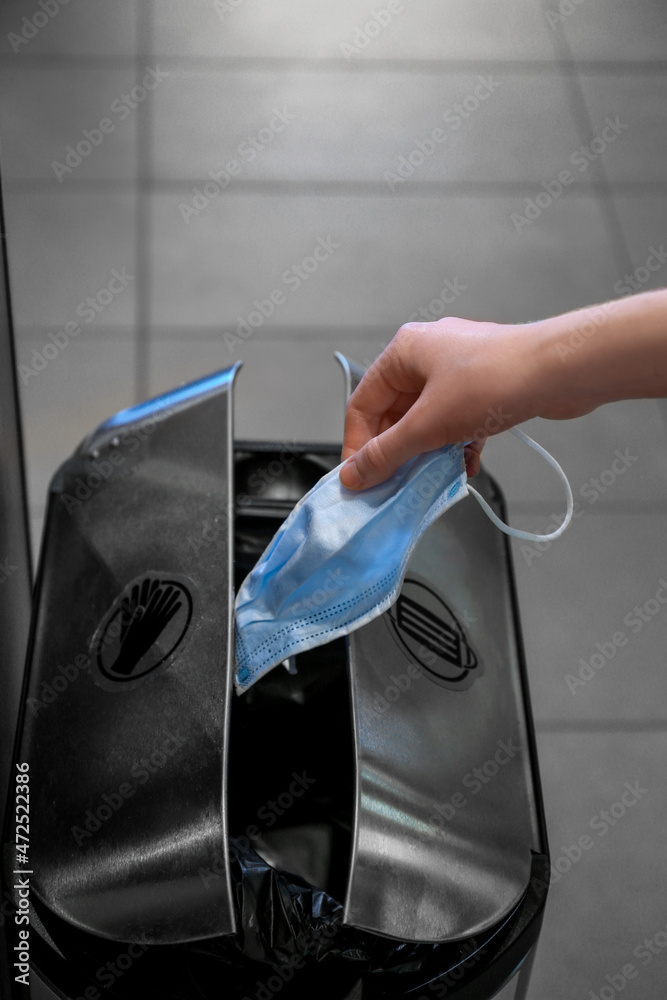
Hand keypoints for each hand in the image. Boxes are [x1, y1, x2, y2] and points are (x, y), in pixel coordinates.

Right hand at [339, 317, 539, 489]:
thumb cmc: (494, 381)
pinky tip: (465, 465)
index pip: (363, 403)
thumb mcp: (429, 425)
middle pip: (395, 414)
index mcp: (404, 352)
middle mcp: (428, 355)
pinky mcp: (486, 385)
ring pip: (428, 420)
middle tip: (395, 484)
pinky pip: (458, 420)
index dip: (358, 444)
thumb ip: (386, 454)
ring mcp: (459, 369)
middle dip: (398, 452)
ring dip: (428, 452)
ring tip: (433, 476)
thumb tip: (353, 475)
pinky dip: (457, 444)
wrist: (561, 370)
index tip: (360, 479)